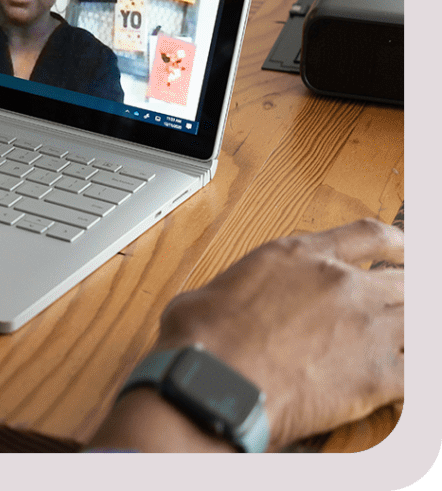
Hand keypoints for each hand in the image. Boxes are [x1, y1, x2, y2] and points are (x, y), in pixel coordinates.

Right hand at [151, 218, 404, 450]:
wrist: (215, 381)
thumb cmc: (204, 338)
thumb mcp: (217, 290)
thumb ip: (245, 289)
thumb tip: (233, 304)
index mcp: (299, 256)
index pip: (367, 235)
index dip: (397, 242)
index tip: (406, 249)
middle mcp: (340, 284)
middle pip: (404, 281)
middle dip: (408, 295)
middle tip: (405, 305)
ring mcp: (365, 328)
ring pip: (417, 322)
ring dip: (410, 333)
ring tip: (402, 344)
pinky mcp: (378, 376)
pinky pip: (419, 374)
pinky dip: (412, 379)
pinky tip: (403, 387)